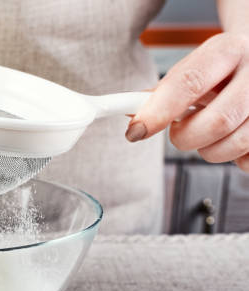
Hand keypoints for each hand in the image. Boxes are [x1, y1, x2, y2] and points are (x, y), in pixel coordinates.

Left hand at [126, 32, 248, 172]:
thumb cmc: (221, 72)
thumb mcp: (194, 69)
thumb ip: (162, 93)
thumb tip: (133, 117)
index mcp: (228, 51)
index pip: (189, 83)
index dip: (159, 111)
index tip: (136, 131)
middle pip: (217, 121)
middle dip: (186, 138)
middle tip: (179, 133)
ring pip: (234, 145)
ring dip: (209, 150)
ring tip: (209, 134)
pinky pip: (248, 160)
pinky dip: (234, 158)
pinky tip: (233, 138)